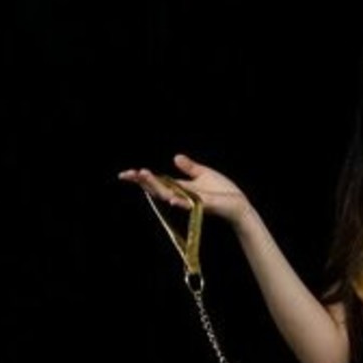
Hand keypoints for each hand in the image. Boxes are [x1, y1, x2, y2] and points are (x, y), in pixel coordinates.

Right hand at [117, 152, 249, 227]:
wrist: (238, 204)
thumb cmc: (222, 191)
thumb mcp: (203, 174)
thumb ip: (189, 167)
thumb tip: (174, 157)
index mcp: (180, 188)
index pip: (156, 183)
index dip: (141, 179)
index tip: (124, 174)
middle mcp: (181, 196)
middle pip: (157, 189)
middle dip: (143, 181)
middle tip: (130, 173)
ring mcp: (190, 202)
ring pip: (168, 195)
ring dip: (155, 187)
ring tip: (143, 175)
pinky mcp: (202, 206)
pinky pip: (188, 205)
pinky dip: (179, 202)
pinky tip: (170, 199)